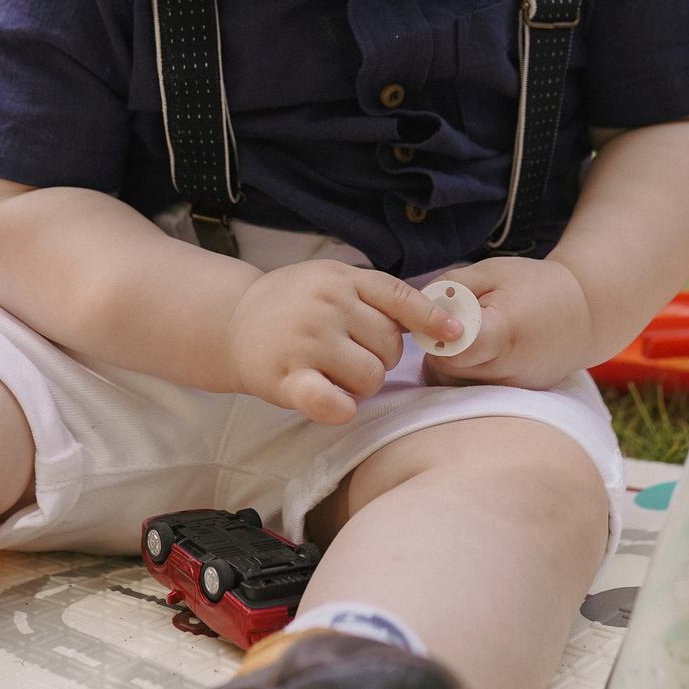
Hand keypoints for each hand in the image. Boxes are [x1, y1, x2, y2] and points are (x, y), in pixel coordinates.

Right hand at [229, 261, 464, 425]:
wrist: (231, 322)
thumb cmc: (293, 304)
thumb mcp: (333, 281)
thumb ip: (377, 296)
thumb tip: (439, 320)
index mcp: (342, 280)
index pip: (399, 298)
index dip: (432, 318)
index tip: (456, 332)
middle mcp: (326, 306)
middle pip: (389, 347)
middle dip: (381, 359)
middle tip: (353, 356)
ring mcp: (306, 341)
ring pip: (370, 377)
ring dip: (362, 385)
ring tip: (337, 374)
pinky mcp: (285, 377)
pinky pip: (329, 402)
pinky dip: (342, 408)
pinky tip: (337, 403)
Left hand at [420, 256, 593, 390]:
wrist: (585, 315)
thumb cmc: (536, 286)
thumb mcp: (493, 270)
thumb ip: (451, 287)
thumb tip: (416, 305)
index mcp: (504, 333)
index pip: (455, 349)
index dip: (438, 335)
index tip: (442, 320)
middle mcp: (508, 370)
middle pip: (445, 369)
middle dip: (437, 346)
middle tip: (454, 323)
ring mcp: (511, 390)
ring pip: (452, 384)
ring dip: (448, 361)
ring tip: (470, 336)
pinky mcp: (511, 399)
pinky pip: (468, 391)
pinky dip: (464, 373)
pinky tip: (479, 352)